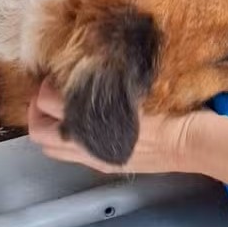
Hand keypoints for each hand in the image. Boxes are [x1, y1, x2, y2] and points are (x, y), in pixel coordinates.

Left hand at [27, 79, 201, 173]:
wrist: (189, 142)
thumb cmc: (169, 108)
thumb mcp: (138, 83)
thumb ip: (111, 77)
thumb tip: (94, 62)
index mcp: (93, 117)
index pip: (49, 101)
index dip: (47, 86)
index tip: (56, 74)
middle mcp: (86, 142)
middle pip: (39, 129)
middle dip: (38, 109)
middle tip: (49, 92)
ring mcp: (93, 156)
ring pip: (50, 147)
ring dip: (50, 127)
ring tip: (61, 110)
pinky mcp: (104, 164)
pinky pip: (70, 156)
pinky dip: (66, 140)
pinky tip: (81, 126)